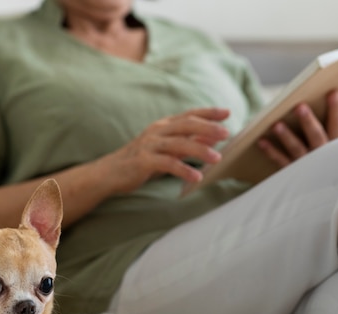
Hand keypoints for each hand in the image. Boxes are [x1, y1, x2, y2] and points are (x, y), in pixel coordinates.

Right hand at [101, 107, 230, 192]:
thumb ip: (188, 142)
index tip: (227, 112)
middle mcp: (157, 131)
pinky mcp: (143, 161)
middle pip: (186, 125)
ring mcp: (149, 145)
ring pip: (179, 144)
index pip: (189, 115)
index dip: (208, 113)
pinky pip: (167, 163)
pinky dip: (183, 169)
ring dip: (199, 150)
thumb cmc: (141, 161)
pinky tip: (196, 177)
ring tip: (217, 158)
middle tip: (226, 133)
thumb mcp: (167, 149)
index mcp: (163, 126)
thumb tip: (213, 138)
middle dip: (207, 127)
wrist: (110, 172)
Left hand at [257, 89, 337, 166]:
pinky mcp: (294, 173)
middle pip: (316, 136)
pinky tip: (261, 142)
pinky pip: (281, 162)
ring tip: (276, 125)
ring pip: (297, 149)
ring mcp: (308, 165)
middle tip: (299, 107)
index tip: (333, 93)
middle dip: (308, 122)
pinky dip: (271, 152)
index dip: (336, 109)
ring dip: (286, 136)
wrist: (330, 198)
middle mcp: (324, 155)